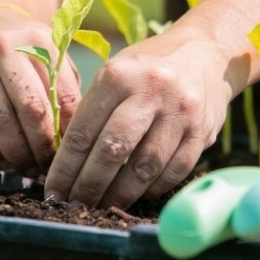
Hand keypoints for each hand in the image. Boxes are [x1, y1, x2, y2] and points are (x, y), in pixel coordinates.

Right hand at [0, 8, 80, 176]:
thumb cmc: (26, 51)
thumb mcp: (51, 55)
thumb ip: (65, 88)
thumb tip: (74, 138)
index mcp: (40, 42)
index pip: (62, 94)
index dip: (69, 130)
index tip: (73, 151)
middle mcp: (6, 50)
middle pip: (31, 110)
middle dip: (43, 147)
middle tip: (50, 168)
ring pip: (0, 122)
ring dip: (17, 154)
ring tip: (29, 169)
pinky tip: (4, 162)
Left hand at [44, 28, 233, 208]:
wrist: (206, 53)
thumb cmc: (148, 69)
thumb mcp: (116, 73)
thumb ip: (93, 111)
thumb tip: (65, 163)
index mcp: (118, 75)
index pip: (83, 131)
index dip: (65, 168)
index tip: (53, 191)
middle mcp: (151, 91)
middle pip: (112, 151)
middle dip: (89, 186)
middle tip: (75, 206)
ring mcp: (180, 112)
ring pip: (145, 167)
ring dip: (120, 194)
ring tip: (103, 206)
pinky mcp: (203, 131)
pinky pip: (174, 171)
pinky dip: (153, 188)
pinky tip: (138, 194)